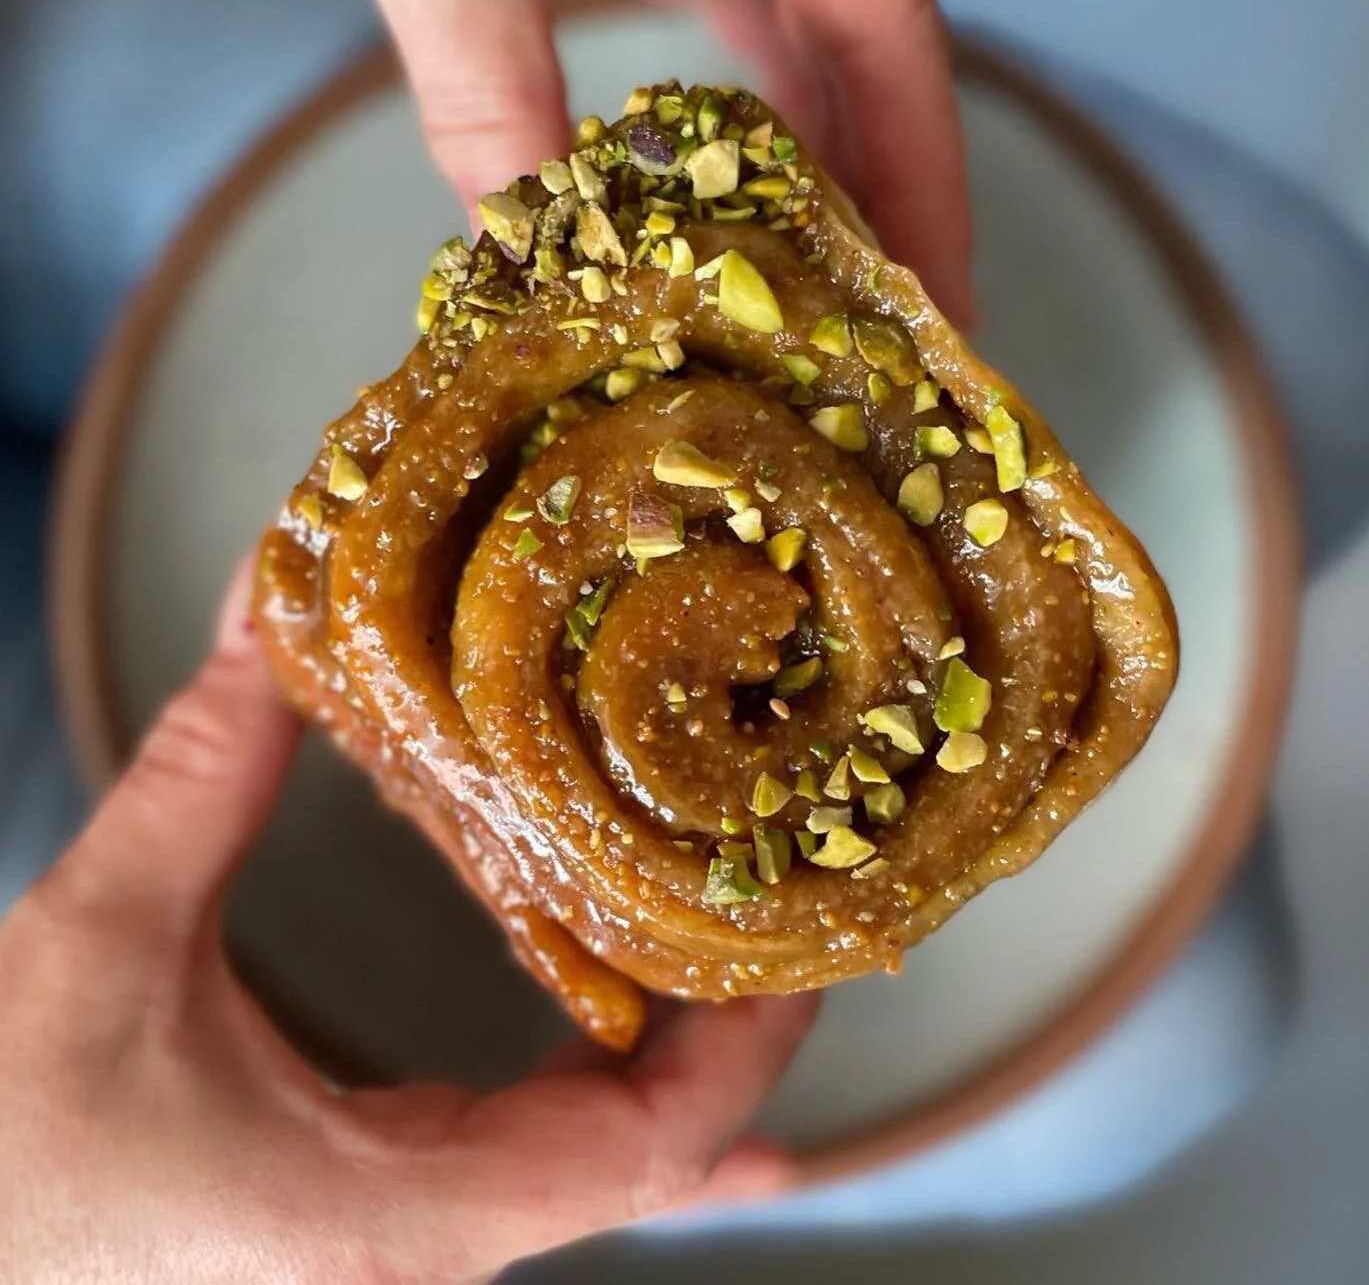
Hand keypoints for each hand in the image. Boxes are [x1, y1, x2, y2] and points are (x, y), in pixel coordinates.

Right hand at [0, 562, 816, 1282]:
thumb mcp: (100, 944)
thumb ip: (204, 773)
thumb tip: (264, 616)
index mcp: (392, 1214)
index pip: (644, 1152)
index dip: (747, 1053)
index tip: (798, 948)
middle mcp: (421, 1248)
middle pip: (649, 1155)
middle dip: (738, 1040)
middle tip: (787, 911)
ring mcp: (403, 1238)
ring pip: (597, 1161)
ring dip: (686, 1064)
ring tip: (744, 952)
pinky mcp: (370, 1208)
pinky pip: (535, 1158)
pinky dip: (611, 1093)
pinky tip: (634, 1031)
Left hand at [322, 0, 973, 329]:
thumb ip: (485, 83)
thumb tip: (521, 265)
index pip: (892, 44)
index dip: (926, 195)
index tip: (940, 322)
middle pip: (868, 59)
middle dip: (879, 206)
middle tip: (873, 353)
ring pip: (804, 43)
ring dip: (810, 169)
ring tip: (808, 307)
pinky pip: (730, 12)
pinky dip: (730, 111)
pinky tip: (718, 198)